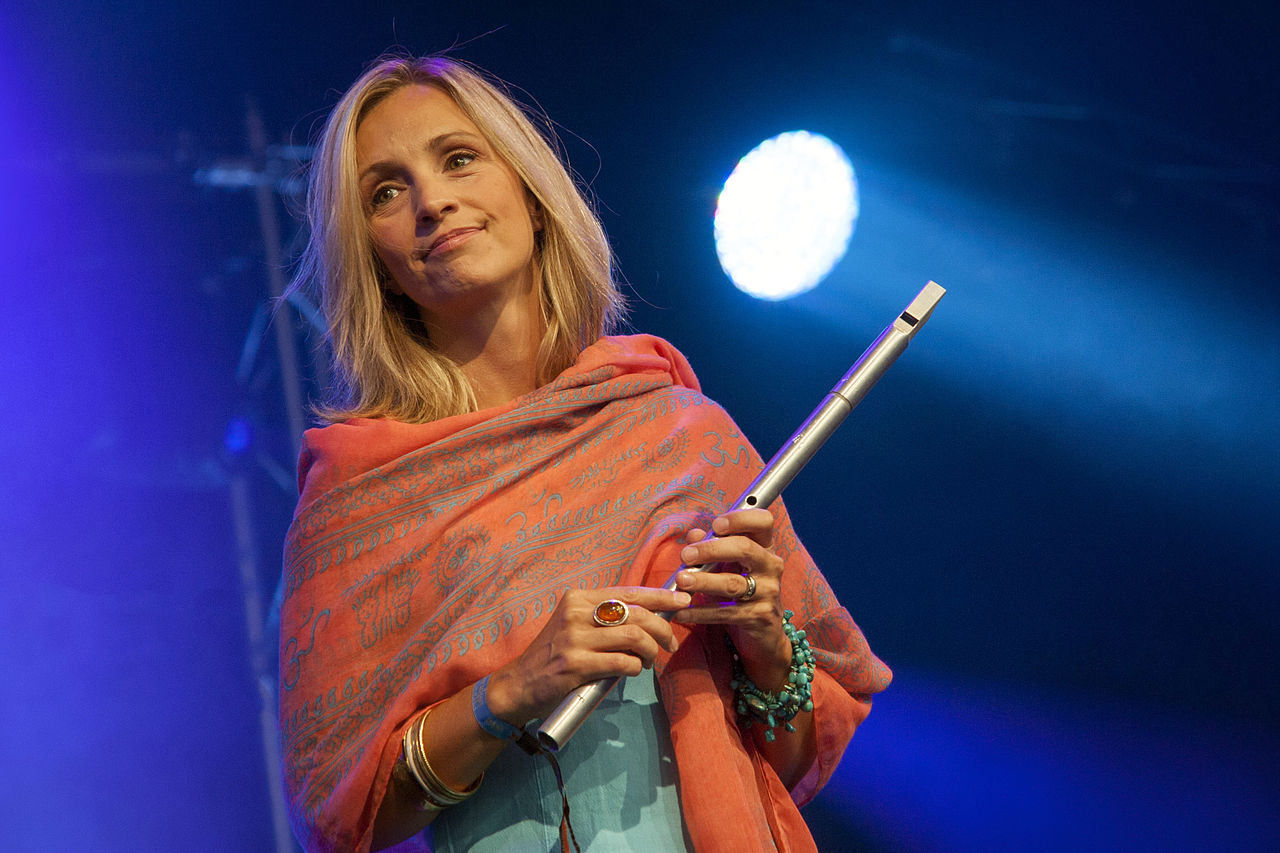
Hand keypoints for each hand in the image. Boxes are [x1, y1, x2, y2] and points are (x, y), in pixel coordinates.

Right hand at [485, 585, 689, 724]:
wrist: (518, 684)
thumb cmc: (554, 655)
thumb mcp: (574, 626)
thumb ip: (604, 618)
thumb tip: (649, 616)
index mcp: (578, 598)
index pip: (628, 592)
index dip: (660, 596)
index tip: (682, 600)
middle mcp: (576, 613)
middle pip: (636, 614)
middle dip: (663, 628)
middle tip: (671, 643)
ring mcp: (574, 638)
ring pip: (634, 637)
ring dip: (652, 651)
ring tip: (651, 660)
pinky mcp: (575, 664)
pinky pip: (622, 662)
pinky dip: (636, 667)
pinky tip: (634, 670)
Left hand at [670, 508, 791, 690]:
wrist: (763, 633)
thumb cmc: (741, 591)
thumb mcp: (728, 567)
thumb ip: (712, 547)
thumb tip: (694, 534)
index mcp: (765, 547)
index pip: (763, 521)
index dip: (740, 519)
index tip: (716, 525)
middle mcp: (771, 566)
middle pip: (744, 548)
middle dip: (712, 549)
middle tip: (686, 555)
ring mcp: (769, 592)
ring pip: (733, 583)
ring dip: (703, 581)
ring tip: (680, 581)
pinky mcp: (760, 617)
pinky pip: (726, 612)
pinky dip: (700, 612)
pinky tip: (682, 611)